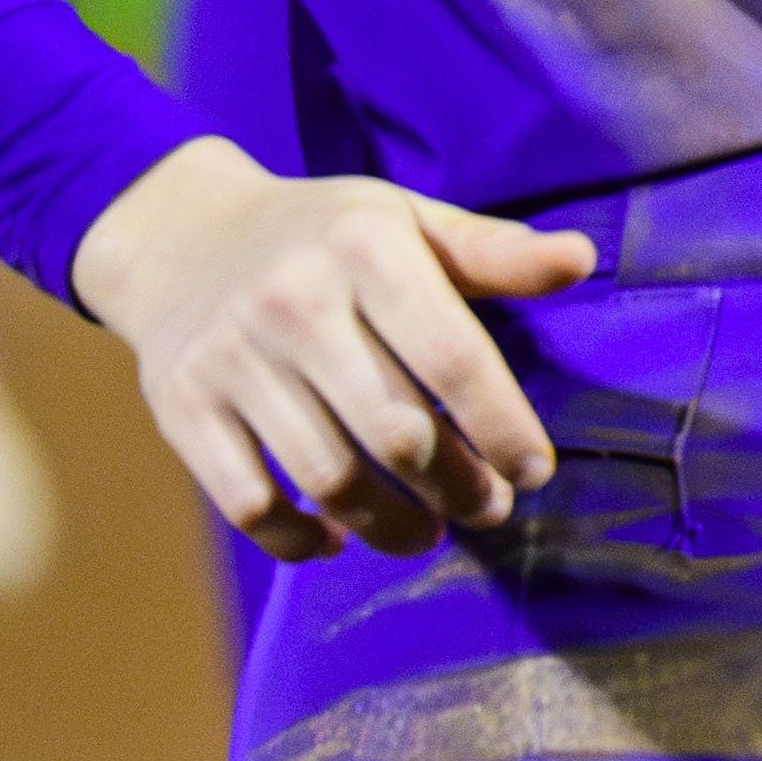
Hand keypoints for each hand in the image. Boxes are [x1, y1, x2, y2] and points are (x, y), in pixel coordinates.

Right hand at [67, 138, 601, 558]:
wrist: (180, 235)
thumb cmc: (325, 236)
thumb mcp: (408, 221)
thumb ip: (493, 251)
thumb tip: (581, 260)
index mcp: (363, 248)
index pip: (451, 356)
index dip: (502, 426)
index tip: (535, 470)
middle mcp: (291, 301)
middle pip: (394, 430)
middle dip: (457, 486)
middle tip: (489, 507)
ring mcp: (229, 358)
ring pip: (326, 476)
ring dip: (390, 524)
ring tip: (428, 531)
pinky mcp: (180, 408)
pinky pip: (246, 502)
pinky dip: (296, 538)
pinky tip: (336, 539)